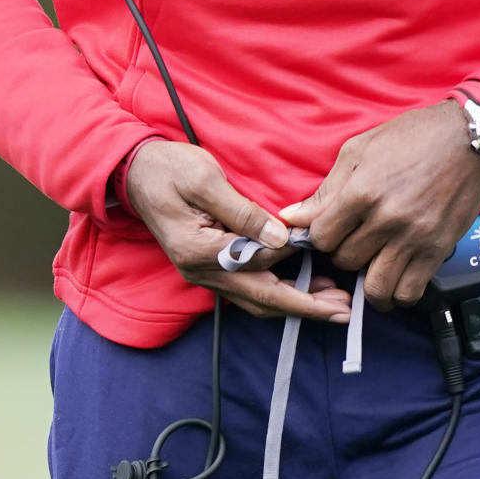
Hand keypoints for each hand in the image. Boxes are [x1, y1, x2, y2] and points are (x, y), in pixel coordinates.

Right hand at [126, 139, 351, 321]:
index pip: (258, 263)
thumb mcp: (206, 180)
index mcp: (200, 252)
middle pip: (262, 299)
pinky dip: (277, 292)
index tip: (327, 247)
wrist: (135, 171)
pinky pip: (248, 289)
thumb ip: (243, 212)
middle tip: (345, 310)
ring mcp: (204, 274)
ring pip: (256, 300)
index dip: (294, 256)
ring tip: (332, 302)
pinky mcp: (209, 267)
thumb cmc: (170, 169)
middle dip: (306, 306)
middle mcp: (202, 273)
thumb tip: (281, 236)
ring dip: (295, 303)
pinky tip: (301, 286)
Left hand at [279, 101, 479, 310]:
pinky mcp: (437, 251)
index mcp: (362, 191)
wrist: (469, 139)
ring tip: (371, 263)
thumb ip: (326, 189)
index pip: (321, 237)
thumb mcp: (360, 149)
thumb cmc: (411, 137)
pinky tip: (395, 274)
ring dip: (367, 280)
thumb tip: (292, 218)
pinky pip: (408, 293)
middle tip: (354, 238)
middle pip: (345, 261)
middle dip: (343, 253)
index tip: (329, 228)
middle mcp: (387, 219)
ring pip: (375, 287)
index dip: (319, 236)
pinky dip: (397, 293)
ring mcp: (414, 238)